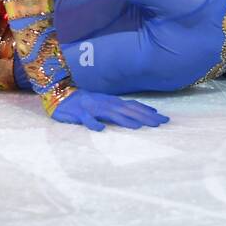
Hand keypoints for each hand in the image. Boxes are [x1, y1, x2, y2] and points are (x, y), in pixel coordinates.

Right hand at [50, 90, 169, 130]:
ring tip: (138, 127)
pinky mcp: (79, 114)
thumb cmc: (86, 103)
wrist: (61, 96)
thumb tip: (142, 114)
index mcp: (112, 102)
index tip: (164, 119)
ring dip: (125, 120)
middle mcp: (106, 103)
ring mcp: (93, 108)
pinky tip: (101, 130)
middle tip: (160, 123)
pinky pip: (87, 120)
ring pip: (111, 114)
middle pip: (128, 110)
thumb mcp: (106, 104)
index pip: (134, 106)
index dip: (149, 112)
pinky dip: (94, 124)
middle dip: (145, 117)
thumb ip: (122, 109)